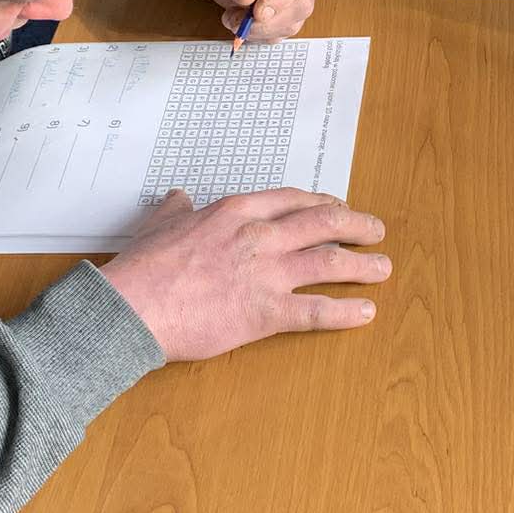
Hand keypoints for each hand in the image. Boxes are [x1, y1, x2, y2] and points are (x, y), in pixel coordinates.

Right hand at [102, 188, 389, 361]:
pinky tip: (365, 313)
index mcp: (237, 211)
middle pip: (324, 223)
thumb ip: (176, 210)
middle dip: (357, 226)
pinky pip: (316, 312)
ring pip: (329, 263)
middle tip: (376, 232)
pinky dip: (345, 312)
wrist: (130, 308)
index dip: (324, 202)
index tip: (339, 207)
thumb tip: (179, 198)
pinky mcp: (265, 313)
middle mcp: (260, 236)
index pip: (295, 199)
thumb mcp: (159, 225)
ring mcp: (266, 274)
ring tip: (383, 268)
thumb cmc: (142, 268)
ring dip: (362, 265)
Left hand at [186, 0, 319, 42]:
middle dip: (266, 20)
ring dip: (259, 29)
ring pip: (293, 22)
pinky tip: (242, 21)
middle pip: (300, 2)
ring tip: (232, 16)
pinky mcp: (293, 10)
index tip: (258, 12)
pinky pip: (283, 31)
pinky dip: (259, 34)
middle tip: (233, 18)